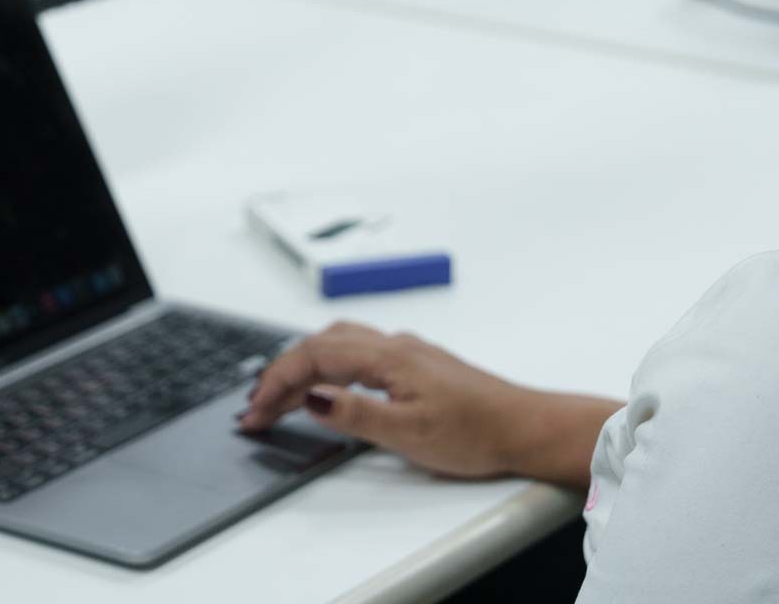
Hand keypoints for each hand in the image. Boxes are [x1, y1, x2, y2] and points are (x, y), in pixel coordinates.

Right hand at [238, 322, 546, 478]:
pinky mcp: (415, 365)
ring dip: (304, 367)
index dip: (278, 382)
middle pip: (321, 345)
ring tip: (282, 398)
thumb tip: (312, 396)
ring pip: (339, 345)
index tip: (254, 410)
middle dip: (282, 374)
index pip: (315, 357)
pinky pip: (357, 354)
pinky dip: (329, 367)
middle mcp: (394, 346)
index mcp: (388, 356)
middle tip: (257, 409)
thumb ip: (356, 414)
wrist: (523, 426)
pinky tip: (328, 388)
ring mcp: (405, 353)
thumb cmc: (477, 431)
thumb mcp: (409, 434)